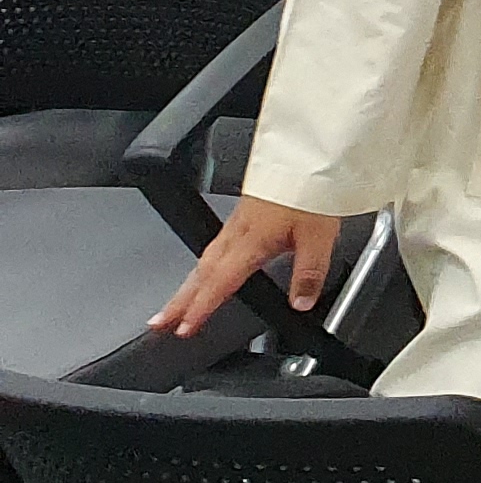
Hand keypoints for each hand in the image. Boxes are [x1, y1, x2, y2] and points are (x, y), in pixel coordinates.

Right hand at [152, 197, 345, 337]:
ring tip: (175, 304)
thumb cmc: (311, 188)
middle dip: (178, 300)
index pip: (220, 282)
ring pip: (204, 258)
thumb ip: (309, 272)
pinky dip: (203, 264)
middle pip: (200, 273)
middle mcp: (238, 232)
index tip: (183, 328)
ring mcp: (238, 221)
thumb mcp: (320, 235)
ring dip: (187, 283)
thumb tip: (300, 303)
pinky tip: (207, 269)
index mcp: (252, 240)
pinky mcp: (244, 212)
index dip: (201, 308)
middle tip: (158, 323)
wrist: (307, 153)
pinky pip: (214, 244)